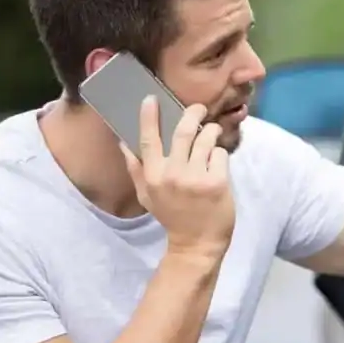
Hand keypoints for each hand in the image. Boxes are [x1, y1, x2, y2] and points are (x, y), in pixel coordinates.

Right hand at [120, 96, 235, 260]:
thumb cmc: (172, 216)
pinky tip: (218, 163)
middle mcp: (173, 174)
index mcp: (153, 176)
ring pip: (206, 139)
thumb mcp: (147, 195)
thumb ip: (136, 169)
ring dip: (211, 131)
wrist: (197, 243)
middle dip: (193, 114)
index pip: (148, 139)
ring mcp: (196, 178)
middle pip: (183, 132)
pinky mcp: (217, 182)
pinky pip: (221, 154)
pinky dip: (220, 154)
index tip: (151, 99)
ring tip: (212, 132)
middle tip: (200, 108)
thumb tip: (123, 142)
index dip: (149, 117)